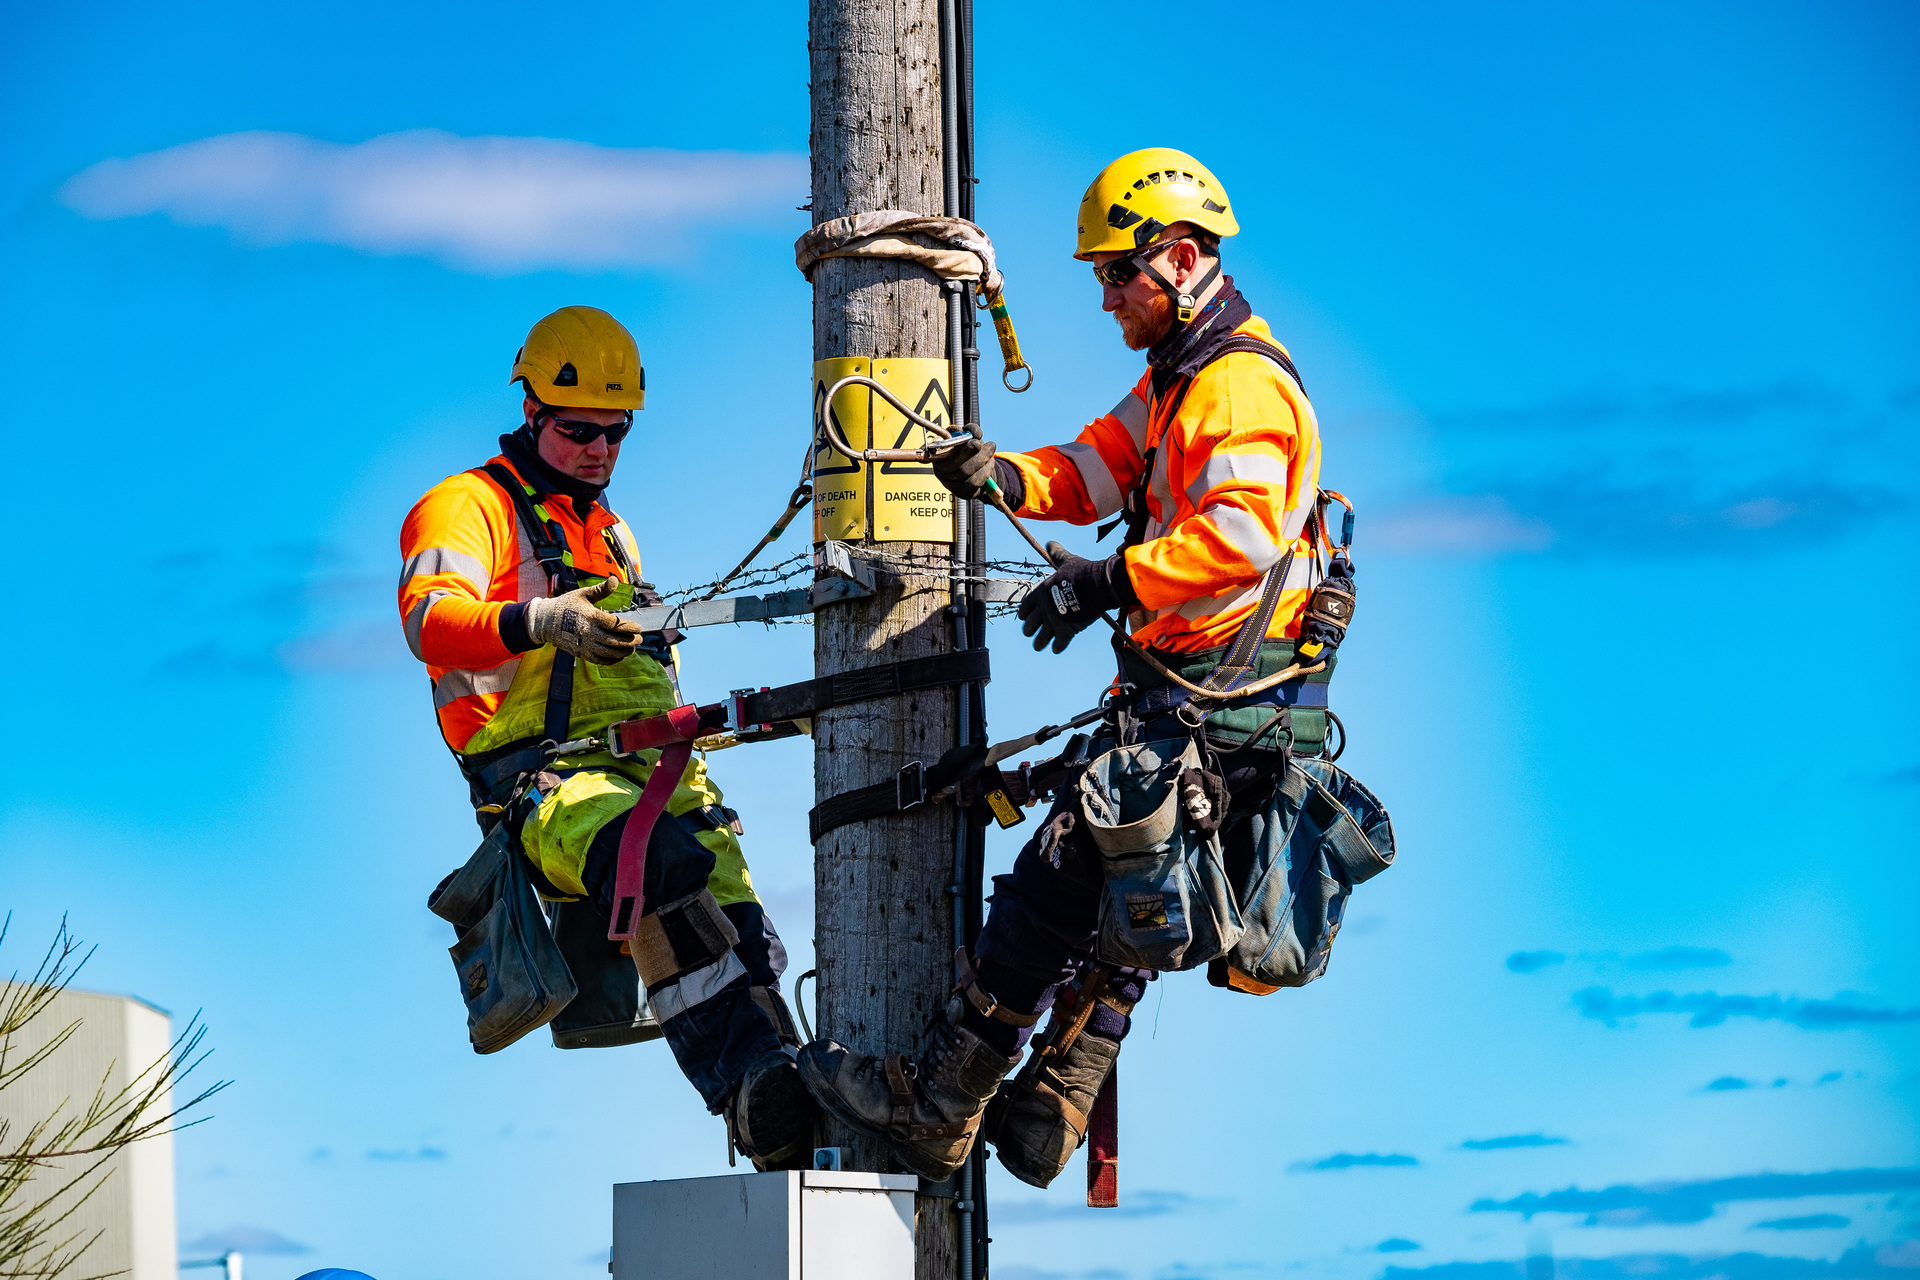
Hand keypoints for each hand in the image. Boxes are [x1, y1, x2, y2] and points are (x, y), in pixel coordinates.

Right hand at [525, 578, 643, 664]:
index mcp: (590, 616)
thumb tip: (615, 580)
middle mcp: (588, 632)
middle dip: (630, 641)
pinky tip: (619, 656)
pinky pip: (598, 660)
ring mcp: (583, 644)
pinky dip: (611, 660)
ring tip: (632, 649)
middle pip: (614, 641)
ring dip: (623, 652)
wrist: (545, 620)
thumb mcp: (582, 594)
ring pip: (608, 652)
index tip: (639, 628)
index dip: (629, 627)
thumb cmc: (566, 605)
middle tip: (640, 639)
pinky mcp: (580, 652)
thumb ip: (601, 590)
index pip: (615, 624)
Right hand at [931, 437, 999, 500]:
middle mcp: (940, 470)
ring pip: (966, 472)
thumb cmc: (970, 451)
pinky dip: (985, 472)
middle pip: (954, 462)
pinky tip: (989, 464)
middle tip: (985, 444)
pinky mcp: (960, 492)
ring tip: (991, 451)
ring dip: (983, 460)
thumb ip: (970, 431)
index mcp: (938, 453)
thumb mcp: (969, 437)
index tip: (974, 439)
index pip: (941, 448)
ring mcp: (949, 483)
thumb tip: (975, 432)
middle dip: (971, 452)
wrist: (979, 470)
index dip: (955, 443)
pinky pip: (974, 482)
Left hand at [1017, 543, 1135, 653]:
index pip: (1025, 606)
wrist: (1097, 585)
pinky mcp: (1066, 631)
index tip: (1023, 617)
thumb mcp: (1066, 561)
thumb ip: (1057, 554)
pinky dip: (1057, 647)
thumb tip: (1050, 542)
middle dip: (1029, 630)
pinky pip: (1059, 644)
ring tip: (1038, 646)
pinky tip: (1056, 649)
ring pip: (1041, 638)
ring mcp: (1053, 621)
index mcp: (1041, 592)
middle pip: (1029, 625)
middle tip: (1029, 632)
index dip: (1023, 613)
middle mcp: (1044, 609)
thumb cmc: (1081, 572)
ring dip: (1039, 643)